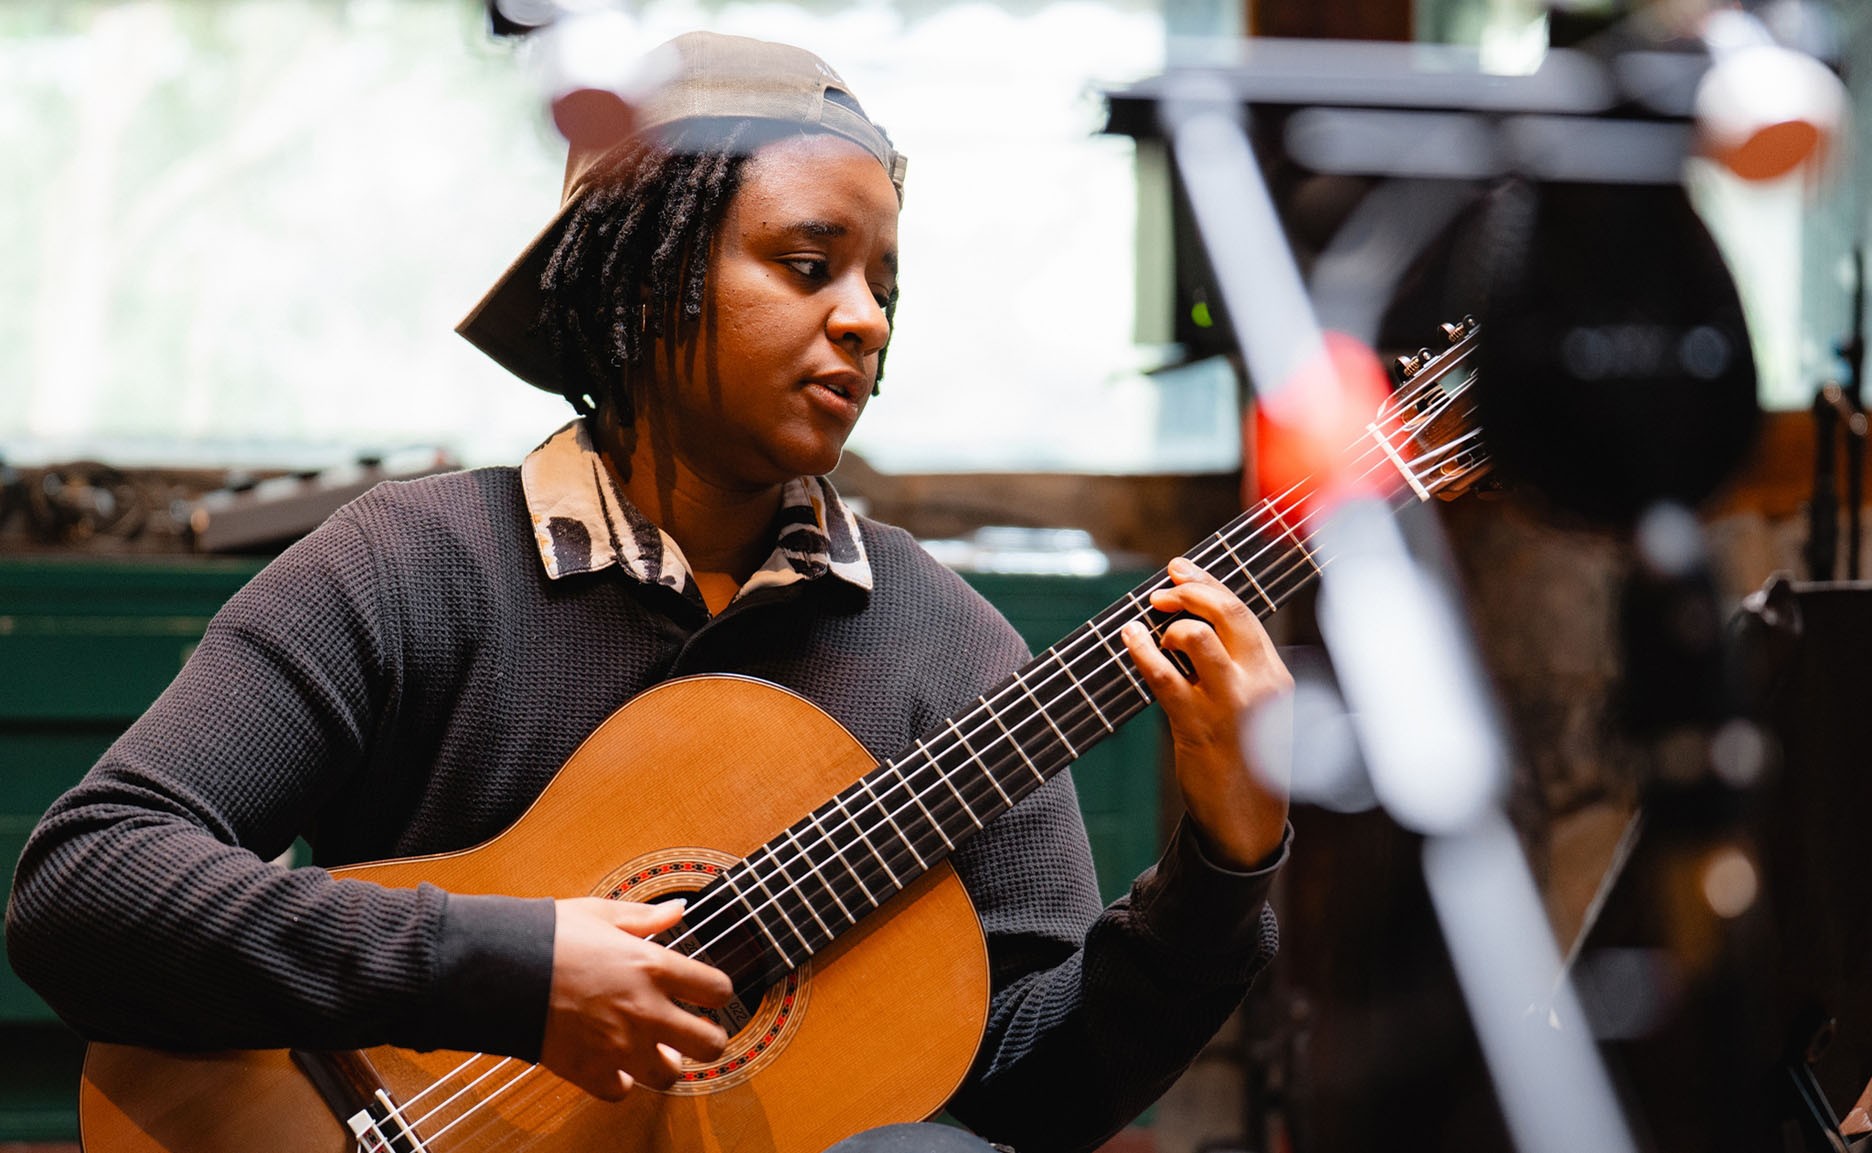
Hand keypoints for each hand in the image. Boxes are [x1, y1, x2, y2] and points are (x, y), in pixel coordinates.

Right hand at [541, 898, 734, 1098]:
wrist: (498, 969)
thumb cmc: (548, 936)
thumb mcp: (601, 913)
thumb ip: (646, 917)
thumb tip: (679, 910)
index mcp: (653, 967)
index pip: (717, 989)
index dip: (718, 992)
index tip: (708, 993)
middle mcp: (645, 1010)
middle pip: (710, 1044)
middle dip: (710, 1040)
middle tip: (696, 1033)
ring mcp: (619, 1045)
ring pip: (669, 1076)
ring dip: (666, 1064)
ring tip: (655, 1051)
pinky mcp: (589, 1070)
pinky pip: (621, 1090)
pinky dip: (620, 1080)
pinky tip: (614, 1062)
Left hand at [1121, 557, 1292, 869]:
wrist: (1247, 818)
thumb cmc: (1243, 757)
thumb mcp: (1254, 706)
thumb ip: (1234, 667)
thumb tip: (1189, 624)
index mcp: (1273, 674)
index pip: (1244, 613)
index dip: (1208, 584)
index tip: (1180, 568)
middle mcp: (1258, 683)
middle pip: (1227, 614)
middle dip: (1189, 591)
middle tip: (1161, 591)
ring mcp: (1228, 704)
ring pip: (1197, 638)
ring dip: (1169, 624)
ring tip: (1153, 628)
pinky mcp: (1198, 726)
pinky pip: (1165, 676)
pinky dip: (1142, 650)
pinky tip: (1130, 638)